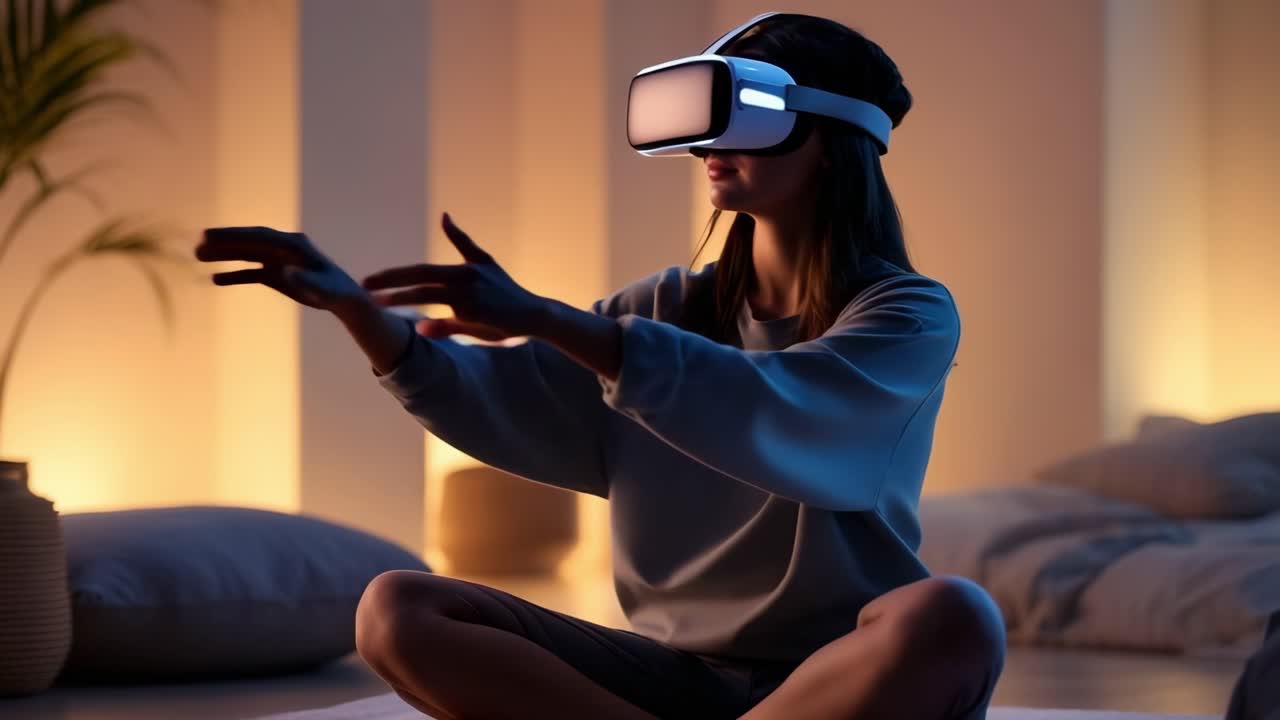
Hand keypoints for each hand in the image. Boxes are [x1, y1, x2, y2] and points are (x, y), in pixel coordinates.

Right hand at [195, 226, 369, 314]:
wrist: (342, 298)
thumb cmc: (336, 291)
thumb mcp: (324, 287)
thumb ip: (307, 280)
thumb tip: (288, 271)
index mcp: (293, 244)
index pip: (259, 236)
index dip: (235, 234)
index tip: (211, 234)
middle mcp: (282, 248)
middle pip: (249, 242)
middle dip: (224, 243)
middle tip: (197, 245)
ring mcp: (277, 260)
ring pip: (246, 255)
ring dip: (224, 256)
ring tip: (198, 256)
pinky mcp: (275, 274)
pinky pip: (250, 272)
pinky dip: (234, 275)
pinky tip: (215, 279)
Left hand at [361, 213, 547, 341]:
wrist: (534, 313)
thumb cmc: (506, 290)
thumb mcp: (484, 261)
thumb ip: (462, 241)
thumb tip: (444, 215)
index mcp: (461, 270)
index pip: (420, 270)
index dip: (393, 274)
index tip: (368, 279)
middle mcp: (463, 281)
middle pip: (420, 277)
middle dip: (389, 281)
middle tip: (363, 285)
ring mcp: (470, 299)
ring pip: (429, 296)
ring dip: (402, 298)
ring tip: (377, 302)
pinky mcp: (478, 316)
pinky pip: (450, 321)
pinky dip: (435, 323)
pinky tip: (418, 327)